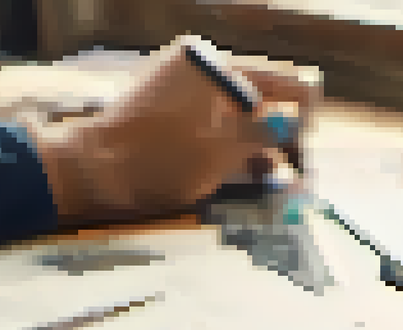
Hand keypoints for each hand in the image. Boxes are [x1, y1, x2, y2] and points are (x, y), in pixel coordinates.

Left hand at [31, 35, 321, 225]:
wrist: (91, 172)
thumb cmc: (159, 160)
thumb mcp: (223, 151)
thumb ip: (268, 133)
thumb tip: (300, 123)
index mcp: (215, 67)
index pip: (285, 83)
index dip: (307, 119)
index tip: (310, 154)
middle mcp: (200, 69)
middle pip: (262, 103)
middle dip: (283, 141)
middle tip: (298, 180)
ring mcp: (182, 89)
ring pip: (239, 119)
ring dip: (259, 152)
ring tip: (273, 189)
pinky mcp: (168, 110)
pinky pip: (214, 126)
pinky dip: (231, 150)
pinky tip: (242, 180)